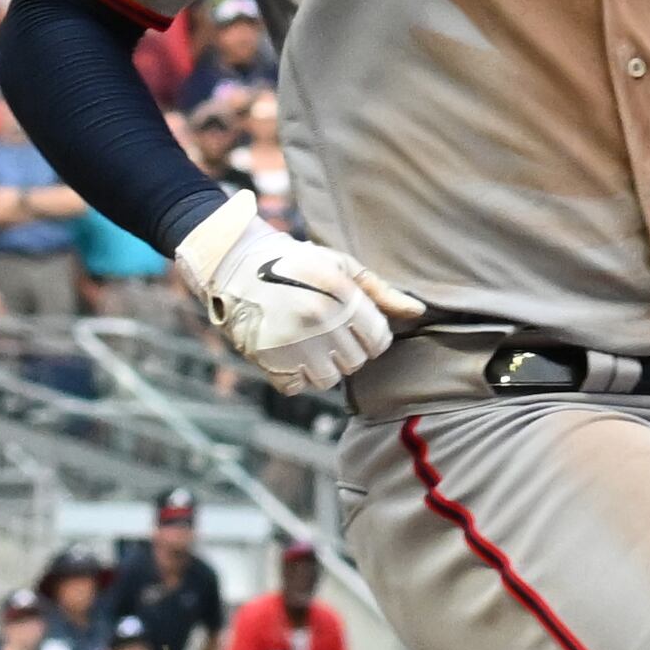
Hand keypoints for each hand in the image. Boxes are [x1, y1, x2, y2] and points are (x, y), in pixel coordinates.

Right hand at [175, 203, 420, 396]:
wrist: (232, 262)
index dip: (370, 336)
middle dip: (346, 350)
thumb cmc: (295, 262)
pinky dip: (293, 376)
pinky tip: (286, 351)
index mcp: (341, 297)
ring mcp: (291, 343)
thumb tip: (418, 312)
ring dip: (321, 366)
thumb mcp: (340, 265)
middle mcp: (318, 322)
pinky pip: (295, 386)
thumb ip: (380, 291)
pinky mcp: (265, 359)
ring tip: (306, 341)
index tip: (353, 326)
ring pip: (327, 379)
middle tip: (325, 330)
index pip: (378, 342)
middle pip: (355, 362)